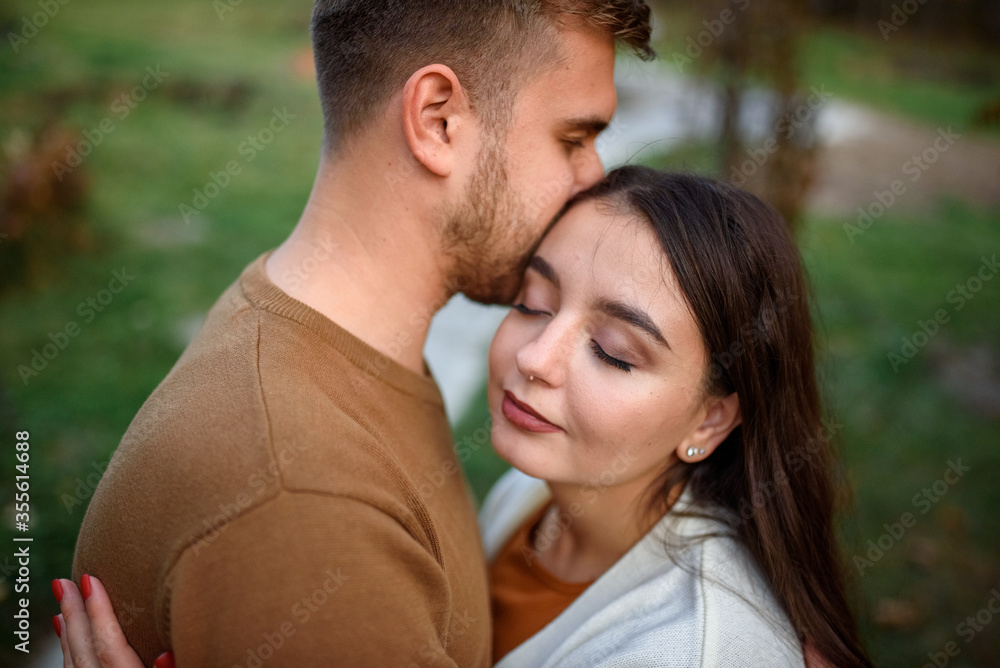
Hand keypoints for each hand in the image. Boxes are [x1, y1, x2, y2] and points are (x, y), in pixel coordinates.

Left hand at [52, 575, 174, 667]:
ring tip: (64, 600)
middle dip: (75, 614)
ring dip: (69, 629)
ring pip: (74, 661)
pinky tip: (66, 634)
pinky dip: (68, 649)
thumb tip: (164, 654)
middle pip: (85, 650)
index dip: (99, 613)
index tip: (89, 581)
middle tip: (63, 583)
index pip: (110, 646)